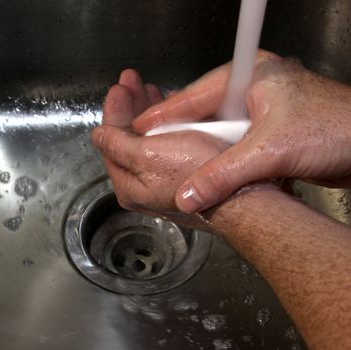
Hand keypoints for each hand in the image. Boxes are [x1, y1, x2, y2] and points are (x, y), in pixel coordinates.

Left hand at [91, 69, 228, 227]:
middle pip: (128, 140)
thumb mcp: (147, 154)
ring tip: (150, 90)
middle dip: (130, 107)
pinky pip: (167, 146)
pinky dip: (165, 125)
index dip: (114, 111)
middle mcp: (143, 187)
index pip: (111, 142)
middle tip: (132, 83)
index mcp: (129, 184)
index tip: (118, 90)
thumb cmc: (196, 174)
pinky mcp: (183, 176)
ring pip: (148, 141)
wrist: (240, 193)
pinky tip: (170, 110)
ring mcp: (163, 182)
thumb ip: (117, 144)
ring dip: (147, 113)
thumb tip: (98, 136)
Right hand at [133, 50, 350, 212]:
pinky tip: (214, 169)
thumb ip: (224, 174)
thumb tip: (189, 195)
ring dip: (206, 149)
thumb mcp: (270, 151)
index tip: (140, 129)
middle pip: (204, 112)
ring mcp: (265, 108)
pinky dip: (225, 156)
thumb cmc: (340, 128)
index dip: (164, 115)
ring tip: (181, 163)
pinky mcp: (273, 129)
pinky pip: (237, 142)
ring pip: (220, 129)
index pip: (193, 95)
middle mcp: (255, 88)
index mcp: (251, 75)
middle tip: (154, 149)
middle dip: (183, 134)